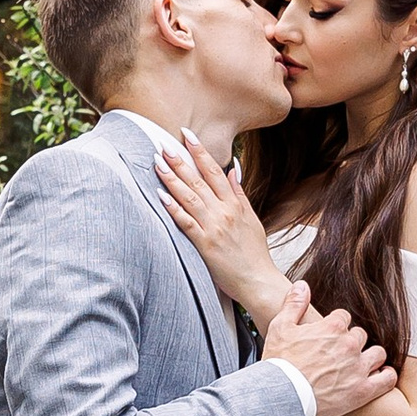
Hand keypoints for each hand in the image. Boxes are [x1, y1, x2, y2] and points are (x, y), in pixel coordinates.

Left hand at [153, 130, 293, 327]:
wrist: (258, 280)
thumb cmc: (254, 253)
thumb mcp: (251, 219)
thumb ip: (239, 194)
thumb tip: (233, 170)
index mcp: (235, 204)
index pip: (215, 171)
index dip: (200, 152)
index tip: (187, 135)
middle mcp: (224, 212)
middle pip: (199, 180)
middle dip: (181, 160)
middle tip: (164, 144)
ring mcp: (214, 227)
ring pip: (190, 197)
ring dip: (172, 179)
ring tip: (158, 163)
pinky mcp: (205, 244)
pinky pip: (186, 223)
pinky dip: (173, 209)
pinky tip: (161, 196)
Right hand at [265, 287, 397, 415]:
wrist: (281, 396)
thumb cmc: (279, 364)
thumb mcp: (280, 327)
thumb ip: (294, 304)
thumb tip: (302, 285)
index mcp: (333, 327)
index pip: (344, 317)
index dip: (336, 326)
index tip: (330, 336)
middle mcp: (349, 345)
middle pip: (360, 335)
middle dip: (352, 342)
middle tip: (340, 353)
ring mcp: (358, 368)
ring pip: (378, 354)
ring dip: (370, 357)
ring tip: (359, 364)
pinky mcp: (362, 390)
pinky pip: (387, 379)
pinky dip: (386, 376)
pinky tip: (380, 374)